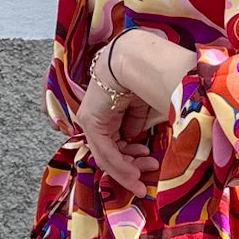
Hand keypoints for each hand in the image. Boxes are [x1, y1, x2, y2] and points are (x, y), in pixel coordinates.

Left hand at [77, 65, 156, 198]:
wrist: (132, 62)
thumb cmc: (139, 79)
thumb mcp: (138, 109)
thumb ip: (133, 124)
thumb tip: (132, 137)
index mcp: (106, 116)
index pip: (114, 145)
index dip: (131, 160)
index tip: (147, 166)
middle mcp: (95, 121)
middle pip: (110, 154)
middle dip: (131, 167)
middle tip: (148, 174)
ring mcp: (90, 122)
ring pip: (106, 156)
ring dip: (126, 170)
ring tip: (143, 176)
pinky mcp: (90, 123)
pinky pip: (105, 151)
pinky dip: (119, 165)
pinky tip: (133, 173)